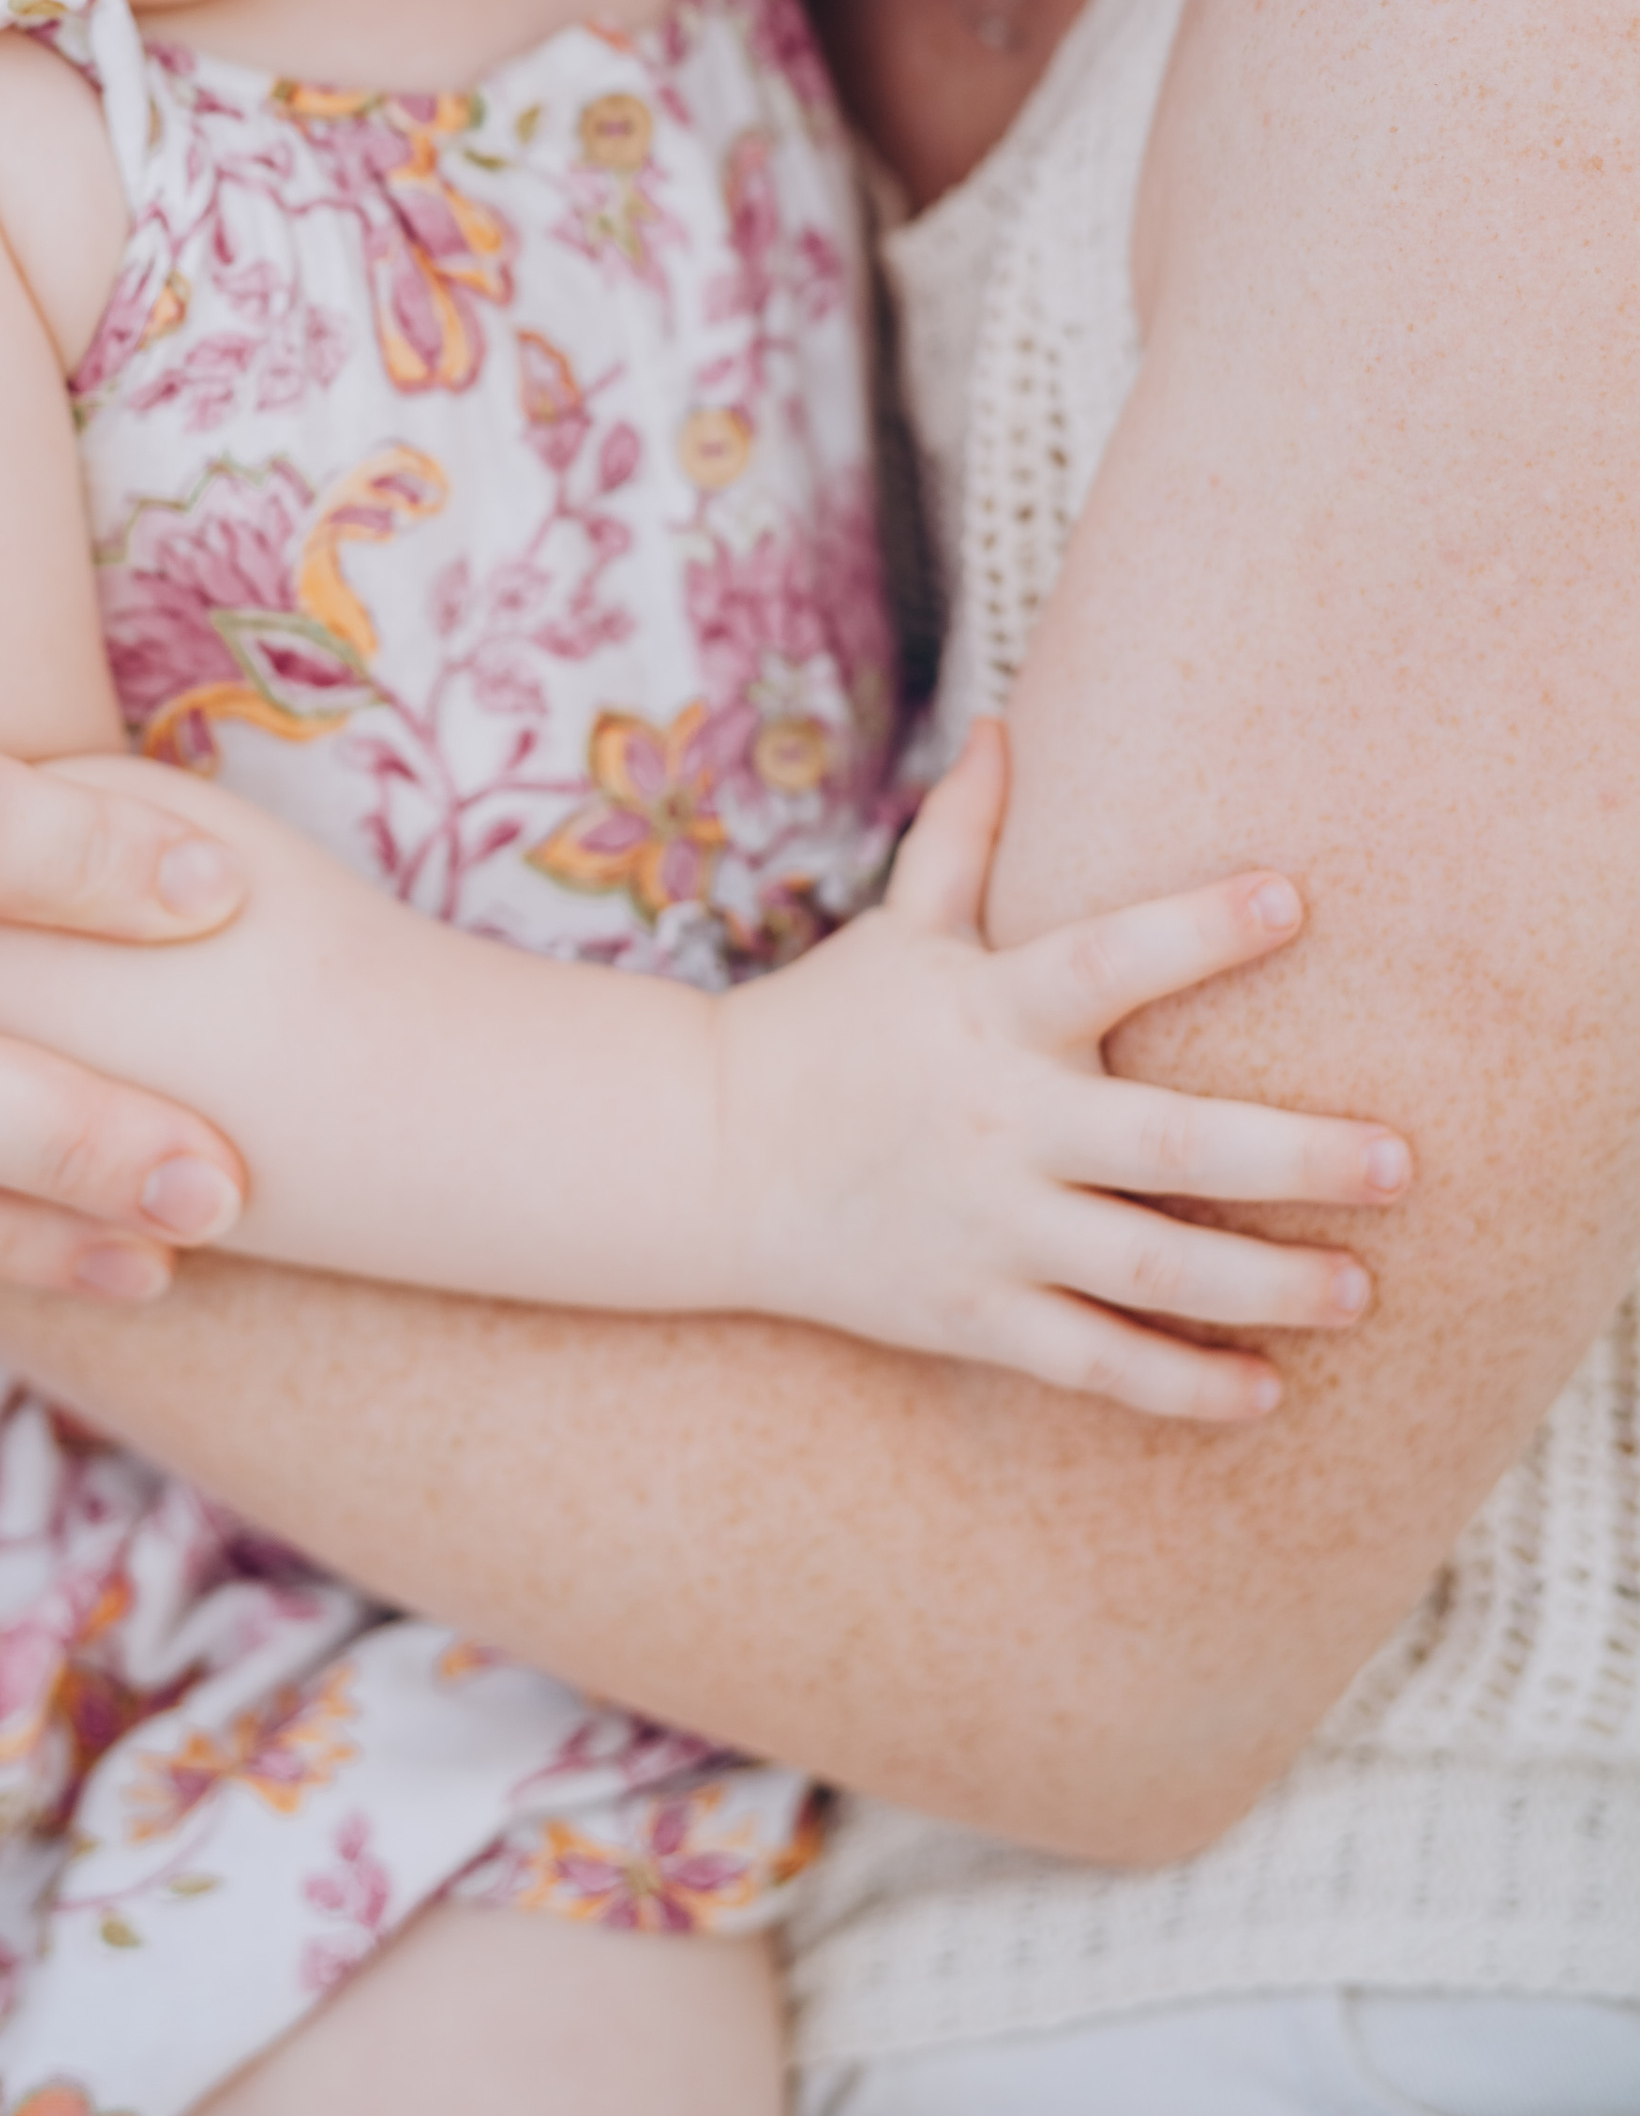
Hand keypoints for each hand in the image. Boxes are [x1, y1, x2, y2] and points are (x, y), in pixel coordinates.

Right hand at [714, 722, 1413, 1420]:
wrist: (712, 1156)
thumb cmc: (830, 1025)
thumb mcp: (898, 929)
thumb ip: (960, 839)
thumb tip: (1000, 725)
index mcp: (991, 1012)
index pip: (1105, 959)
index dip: (1196, 929)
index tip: (1292, 897)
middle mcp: (1000, 1121)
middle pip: (1166, 1145)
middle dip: (1294, 1157)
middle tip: (1404, 1163)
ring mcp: (989, 1225)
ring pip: (1148, 1269)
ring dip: (1265, 1285)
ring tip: (1361, 1289)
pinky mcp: (974, 1312)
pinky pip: (1093, 1360)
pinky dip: (1181, 1386)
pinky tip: (1266, 1390)